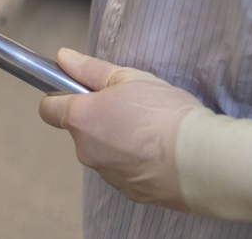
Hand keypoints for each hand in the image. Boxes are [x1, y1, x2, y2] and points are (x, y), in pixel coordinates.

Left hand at [39, 48, 205, 209]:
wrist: (203, 161)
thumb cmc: (165, 113)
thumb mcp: (128, 78)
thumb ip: (90, 69)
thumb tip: (63, 58)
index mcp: (80, 119)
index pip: (48, 108)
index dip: (60, 96)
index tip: (80, 90)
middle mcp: (86, 151)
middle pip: (81, 130)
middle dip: (98, 118)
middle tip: (130, 107)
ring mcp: (107, 175)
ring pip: (103, 152)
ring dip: (117, 141)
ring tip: (152, 131)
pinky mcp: (130, 193)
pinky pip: (125, 171)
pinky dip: (136, 162)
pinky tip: (160, 153)